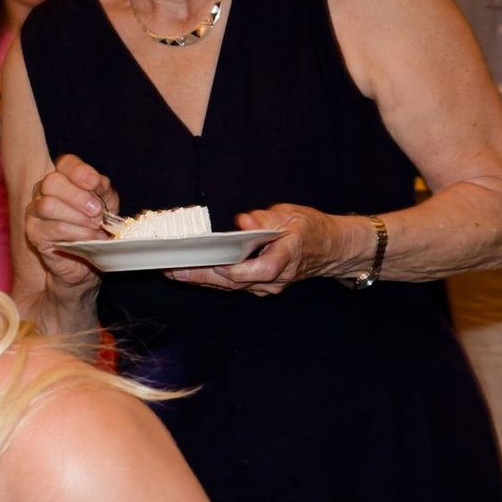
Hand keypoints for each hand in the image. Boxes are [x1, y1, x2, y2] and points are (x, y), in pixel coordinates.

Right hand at [24, 151, 118, 284]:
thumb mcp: (107, 203)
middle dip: (78, 196)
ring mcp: (34, 211)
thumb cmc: (95, 227)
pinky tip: (89, 238)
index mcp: (63, 177)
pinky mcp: (33, 233)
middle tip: (97, 212)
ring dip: (77, 217)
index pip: (65, 164)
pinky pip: (52, 229)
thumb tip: (96, 183)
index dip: (79, 172)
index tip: (95, 184)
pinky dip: (76, 233)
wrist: (87, 259)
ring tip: (95, 227)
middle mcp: (44, 190)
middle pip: (52, 182)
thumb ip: (102, 189)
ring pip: (48, 205)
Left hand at [177, 201, 340, 295]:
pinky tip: (189, 273)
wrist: (328, 249)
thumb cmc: (309, 228)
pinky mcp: (259, 287)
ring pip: (231, 287)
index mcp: (288, 255)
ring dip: (201, 280)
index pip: (263, 270)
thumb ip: (265, 218)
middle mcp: (277, 277)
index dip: (239, 270)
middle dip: (203, 276)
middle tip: (175, 269)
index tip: (216, 263)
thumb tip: (243, 221)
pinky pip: (232, 286)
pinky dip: (211, 280)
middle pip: (237, 282)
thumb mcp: (291, 214)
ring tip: (173, 271)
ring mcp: (268, 286)